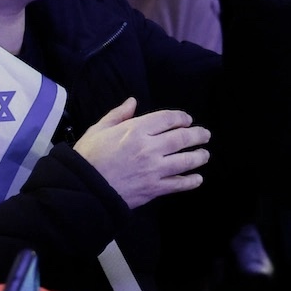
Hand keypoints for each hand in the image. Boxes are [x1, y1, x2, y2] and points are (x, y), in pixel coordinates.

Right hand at [72, 98, 209, 208]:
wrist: (84, 188)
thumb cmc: (89, 156)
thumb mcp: (99, 129)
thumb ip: (118, 115)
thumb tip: (133, 101)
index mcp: (135, 130)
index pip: (167, 119)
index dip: (181, 118)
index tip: (187, 120)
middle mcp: (149, 147)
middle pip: (181, 139)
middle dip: (197, 135)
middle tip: (205, 135)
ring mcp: (154, 169)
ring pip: (185, 161)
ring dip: (198, 157)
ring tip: (205, 155)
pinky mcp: (154, 188)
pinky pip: (178, 184)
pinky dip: (191, 181)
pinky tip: (198, 179)